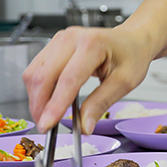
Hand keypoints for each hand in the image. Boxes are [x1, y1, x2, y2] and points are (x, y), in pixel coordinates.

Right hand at [23, 25, 152, 133]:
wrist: (133, 39)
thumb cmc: (132, 55)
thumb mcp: (125, 82)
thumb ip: (102, 103)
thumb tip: (85, 126)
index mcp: (93, 44)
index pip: (68, 79)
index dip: (55, 105)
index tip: (48, 125)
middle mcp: (72, 38)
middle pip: (43, 75)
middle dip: (40, 105)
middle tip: (46, 127)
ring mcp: (60, 40)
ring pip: (34, 73)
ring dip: (36, 98)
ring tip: (46, 117)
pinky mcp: (53, 45)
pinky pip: (36, 69)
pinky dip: (38, 89)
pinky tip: (47, 102)